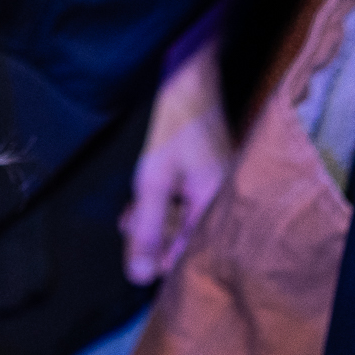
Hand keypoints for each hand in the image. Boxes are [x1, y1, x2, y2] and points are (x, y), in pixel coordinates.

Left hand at [120, 34, 233, 285]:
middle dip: (155, 237)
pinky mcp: (210, 177)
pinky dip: (164, 204)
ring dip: (156, 220)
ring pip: (185, 221)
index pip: (191, 256)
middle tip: (128, 228)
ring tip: (129, 216)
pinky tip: (140, 203)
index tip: (136, 259)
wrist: (190, 78)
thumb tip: (138, 276)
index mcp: (219, 208)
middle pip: (188, 240)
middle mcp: (226, 203)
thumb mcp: (153, 179)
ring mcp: (219, 189)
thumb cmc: (174, 124)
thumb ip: (146, 227)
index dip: (161, 260)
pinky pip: (187, 204)